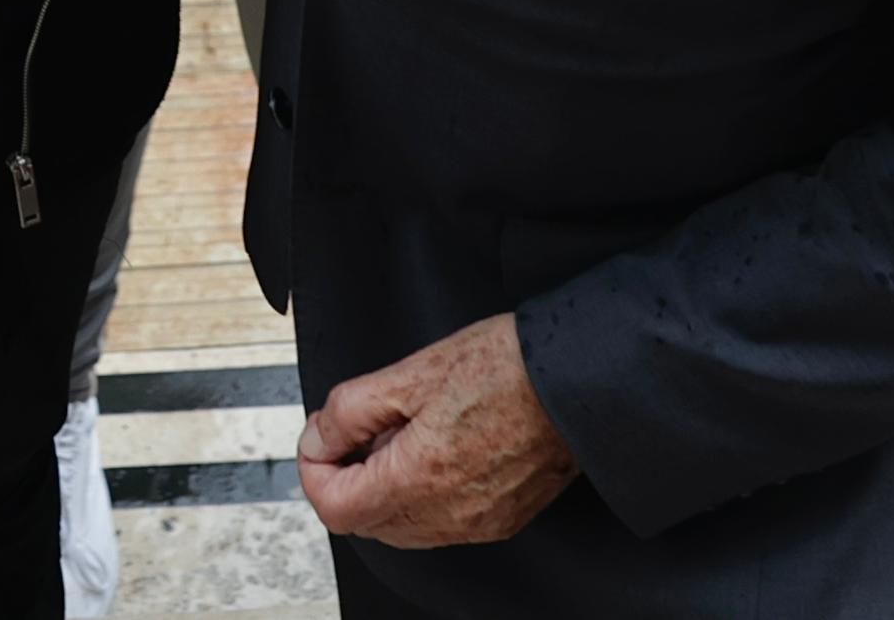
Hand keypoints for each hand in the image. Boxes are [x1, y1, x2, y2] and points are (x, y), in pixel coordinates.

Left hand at [292, 312, 580, 547]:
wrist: (578, 379)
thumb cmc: (506, 367)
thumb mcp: (411, 372)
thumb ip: (351, 411)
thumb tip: (320, 438)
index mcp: (419, 478)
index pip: (335, 508)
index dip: (315, 469)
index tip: (323, 437)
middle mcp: (447, 514)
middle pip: (364, 522)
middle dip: (349, 476)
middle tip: (363, 427)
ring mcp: (477, 523)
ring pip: (401, 527)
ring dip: (385, 487)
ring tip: (406, 432)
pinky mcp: (502, 520)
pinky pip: (441, 524)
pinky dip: (422, 495)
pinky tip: (438, 448)